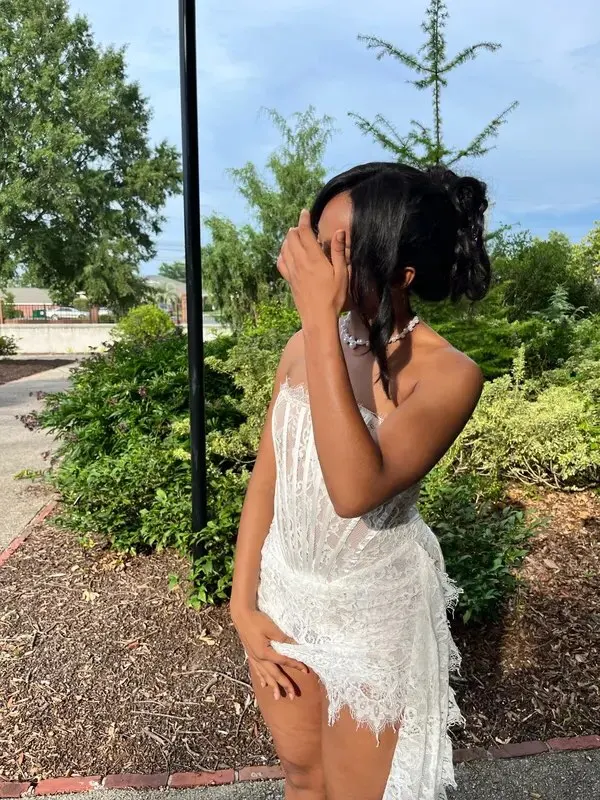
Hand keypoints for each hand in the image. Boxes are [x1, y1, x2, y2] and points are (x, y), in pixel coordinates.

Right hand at [232, 606, 308, 699]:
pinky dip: (261, 677)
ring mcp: (254, 657)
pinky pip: (257, 670)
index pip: (284, 661)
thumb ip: (284, 639)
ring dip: (272, 686)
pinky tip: (263, 684)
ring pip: (264, 675)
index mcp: (265, 653)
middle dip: (284, 685)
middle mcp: (259, 658)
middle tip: (292, 696)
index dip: (295, 665)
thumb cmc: (257, 620)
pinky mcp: (251, 654)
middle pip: (274, 674)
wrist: (241, 615)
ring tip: (277, 696)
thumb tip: (296, 646)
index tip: (306, 670)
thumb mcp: (272, 628)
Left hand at [277, 209, 347, 326]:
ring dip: (289, 239)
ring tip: (296, 237)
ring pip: (284, 248)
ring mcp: (292, 272)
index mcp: (314, 258)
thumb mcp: (342, 274)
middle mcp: (300, 262)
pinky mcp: (289, 280)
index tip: (305, 212)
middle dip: (296, 228)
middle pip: (291, 237)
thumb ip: (338, 251)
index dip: (303, 220)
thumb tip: (339, 231)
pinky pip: (281, 262)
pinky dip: (282, 253)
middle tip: (304, 227)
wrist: (318, 317)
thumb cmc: (334, 297)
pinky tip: (287, 253)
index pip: (304, 232)